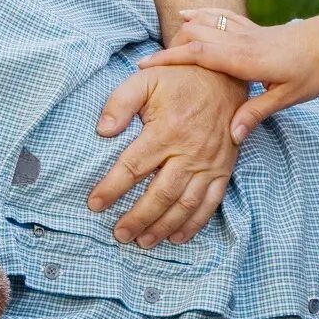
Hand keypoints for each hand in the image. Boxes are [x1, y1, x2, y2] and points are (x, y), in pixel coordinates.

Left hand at [87, 62, 244, 246]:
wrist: (224, 77)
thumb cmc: (179, 80)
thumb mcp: (145, 80)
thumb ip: (120, 102)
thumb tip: (103, 131)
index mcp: (167, 130)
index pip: (133, 167)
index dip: (111, 188)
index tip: (94, 204)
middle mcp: (189, 151)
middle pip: (160, 194)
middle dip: (138, 218)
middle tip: (119, 233)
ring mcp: (209, 163)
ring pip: (185, 204)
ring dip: (163, 227)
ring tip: (143, 241)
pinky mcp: (223, 170)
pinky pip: (210, 203)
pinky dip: (194, 224)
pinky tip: (176, 237)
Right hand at [138, 7, 318, 141]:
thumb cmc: (316, 69)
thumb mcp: (289, 97)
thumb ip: (257, 113)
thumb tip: (231, 136)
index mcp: (245, 60)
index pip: (198, 56)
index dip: (170, 60)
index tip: (144, 66)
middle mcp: (240, 41)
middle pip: (194, 37)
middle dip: (168, 50)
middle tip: (147, 68)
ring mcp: (246, 31)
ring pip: (205, 23)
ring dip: (181, 32)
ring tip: (160, 48)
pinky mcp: (253, 27)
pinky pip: (221, 15)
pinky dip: (201, 13)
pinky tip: (186, 14)